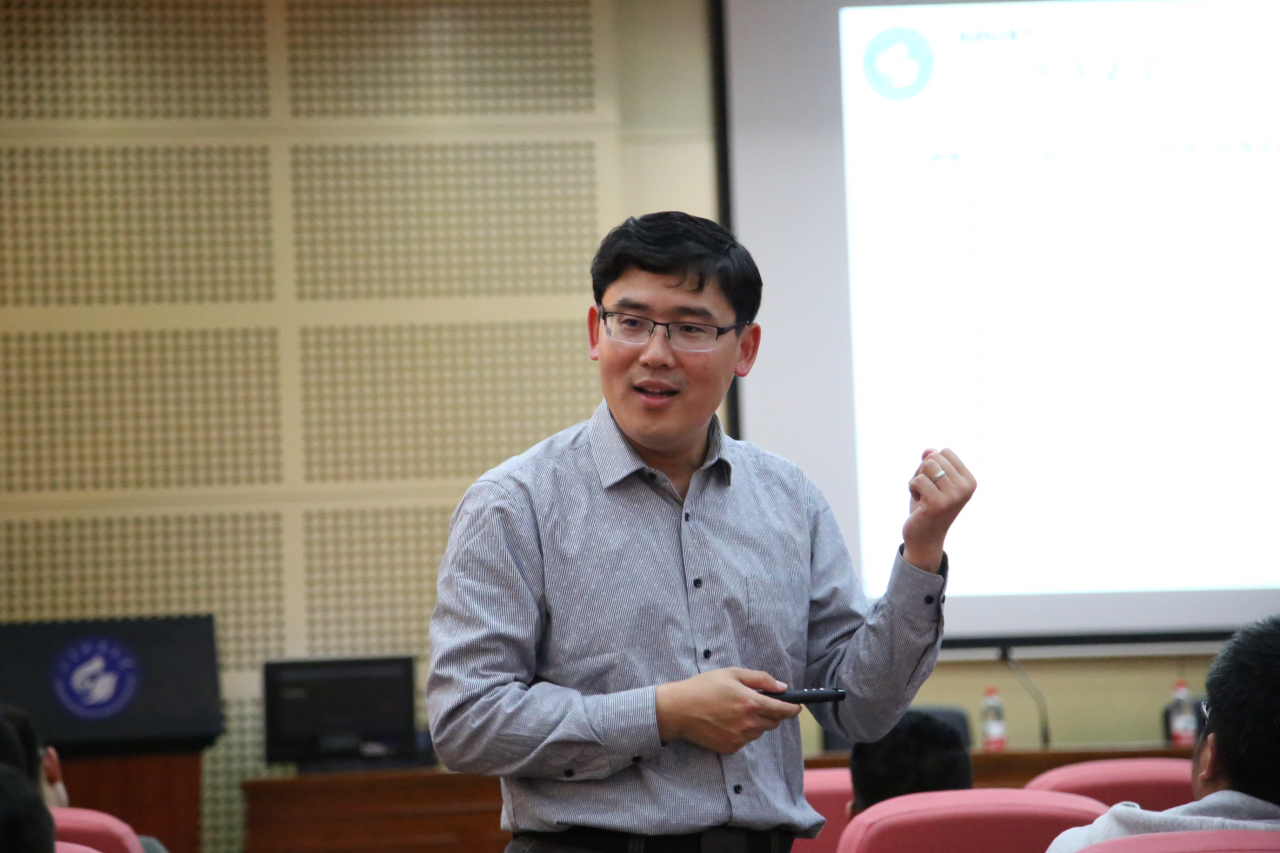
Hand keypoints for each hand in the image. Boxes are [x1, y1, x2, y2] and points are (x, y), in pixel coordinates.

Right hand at [655, 667, 801, 753]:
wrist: (679, 710)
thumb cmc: (704, 687)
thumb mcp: (732, 674)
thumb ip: (761, 679)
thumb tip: (782, 687)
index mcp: (752, 703)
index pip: (784, 710)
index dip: (793, 708)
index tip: (797, 706)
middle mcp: (749, 724)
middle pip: (774, 722)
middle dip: (772, 713)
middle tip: (757, 702)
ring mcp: (740, 738)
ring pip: (759, 731)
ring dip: (756, 722)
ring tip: (736, 710)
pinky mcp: (731, 748)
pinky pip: (745, 740)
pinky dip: (742, 731)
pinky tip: (727, 721)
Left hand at [902, 448, 975, 571]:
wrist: (925, 538)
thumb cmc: (928, 507)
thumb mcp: (931, 480)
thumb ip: (932, 463)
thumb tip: (928, 450)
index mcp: (969, 480)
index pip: (945, 452)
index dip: (932, 463)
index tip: (934, 482)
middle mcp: (966, 488)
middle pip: (934, 457)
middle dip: (922, 471)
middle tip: (926, 490)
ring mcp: (954, 496)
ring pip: (927, 465)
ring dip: (917, 479)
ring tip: (923, 495)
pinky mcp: (938, 503)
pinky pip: (917, 480)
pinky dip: (912, 488)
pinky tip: (919, 503)